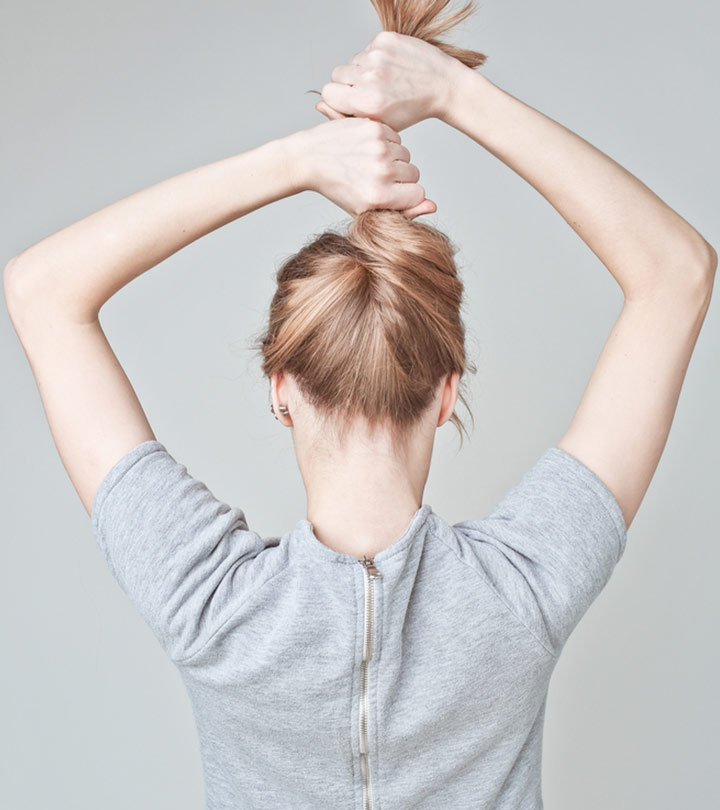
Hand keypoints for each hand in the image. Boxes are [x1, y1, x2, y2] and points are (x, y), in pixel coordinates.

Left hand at [289, 116, 435, 218]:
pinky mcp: (374, 127)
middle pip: (414, 174)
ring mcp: (378, 147)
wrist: (310, 158)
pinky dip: (387, 143)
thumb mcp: (367, 209)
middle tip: (376, 177)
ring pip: (406, 154)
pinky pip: (396, 138)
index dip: (407, 195)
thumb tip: (433, 206)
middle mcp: (381, 172)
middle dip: (401, 177)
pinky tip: (367, 148)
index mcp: (379, 196)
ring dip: (394, 159)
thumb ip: (403, 211)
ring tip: (370, 163)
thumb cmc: (339, 189)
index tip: (390, 193)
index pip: (419, 194)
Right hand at [317, 30, 465, 131]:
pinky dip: (373, 59)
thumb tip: (320, 105)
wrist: (442, 86)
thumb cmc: (409, 110)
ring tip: (382, 81)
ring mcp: (377, 55)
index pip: (328, 94)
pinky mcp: (385, 39)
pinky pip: (365, 49)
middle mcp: (370, 78)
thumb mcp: (378, 124)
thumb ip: (347, 118)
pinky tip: (390, 69)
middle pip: (337, 75)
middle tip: (368, 92)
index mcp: (367, 103)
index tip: (351, 103)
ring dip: (361, 71)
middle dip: (348, 84)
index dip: (338, 99)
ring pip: (351, 61)